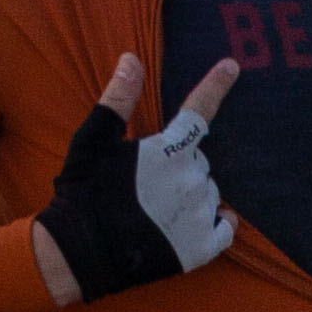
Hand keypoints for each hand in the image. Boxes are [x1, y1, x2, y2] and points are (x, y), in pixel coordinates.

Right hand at [31, 52, 242, 306]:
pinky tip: (199, 224)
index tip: (232, 66)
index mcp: (166, 151)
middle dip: (180, 166)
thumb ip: (118, 100)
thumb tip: (131, 58)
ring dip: (192, 195)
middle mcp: (190, 180)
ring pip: (209, 192)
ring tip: (158, 210)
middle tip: (148, 185)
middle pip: (198, 161)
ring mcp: (199, 214)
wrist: (80, 252)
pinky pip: (226, 228)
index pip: (198, 111)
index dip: (215, 86)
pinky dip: (217, 223)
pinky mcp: (203, 247)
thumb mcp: (92, 142)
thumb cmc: (83, 193)